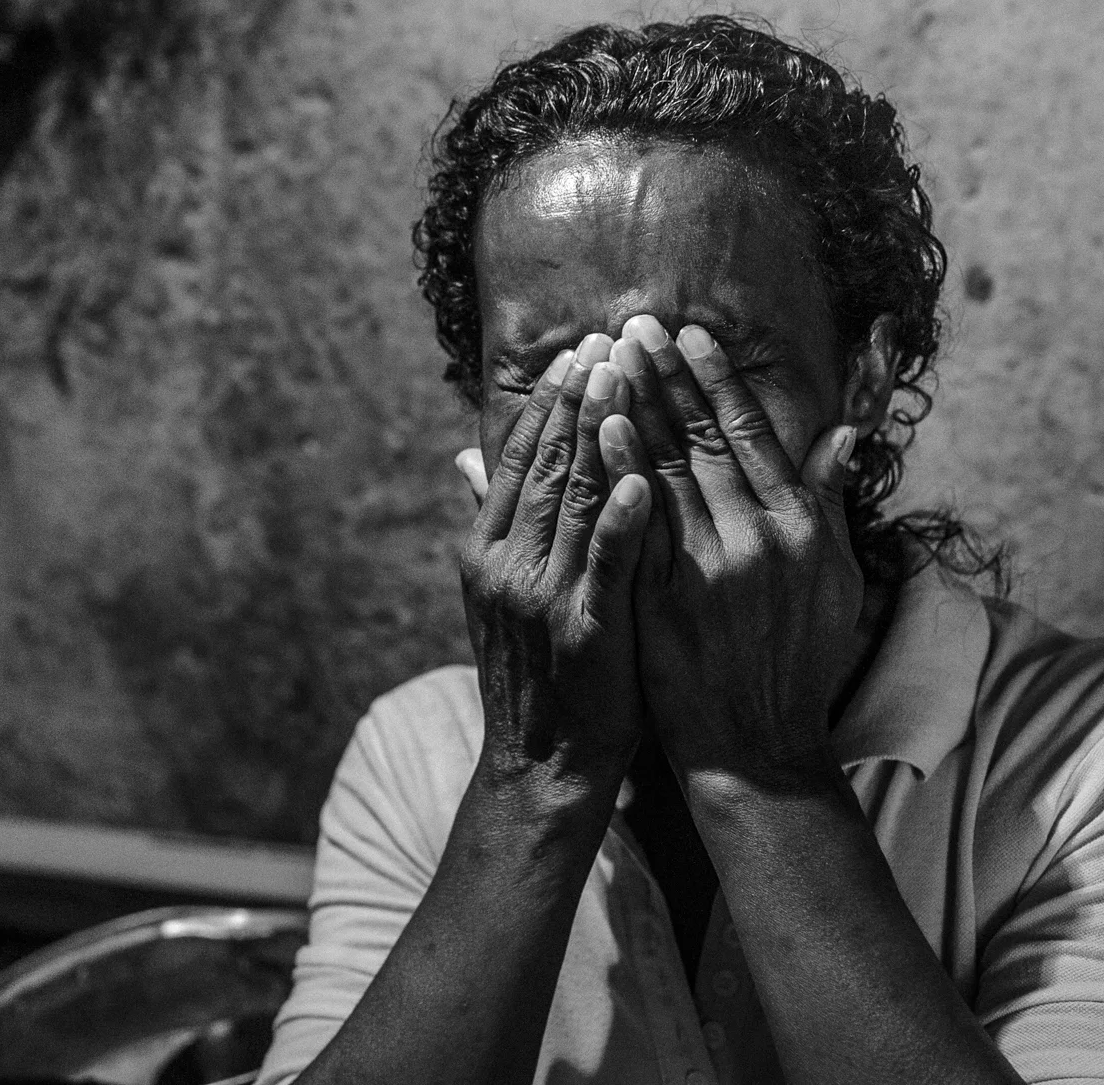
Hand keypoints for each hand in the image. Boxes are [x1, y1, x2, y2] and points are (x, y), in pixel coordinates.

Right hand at [458, 334, 653, 793]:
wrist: (544, 764)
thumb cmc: (538, 671)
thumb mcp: (500, 589)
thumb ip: (490, 519)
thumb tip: (462, 455)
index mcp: (485, 549)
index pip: (518, 457)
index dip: (549, 401)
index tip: (577, 350)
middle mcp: (505, 565)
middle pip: (545, 464)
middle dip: (577, 397)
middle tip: (609, 339)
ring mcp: (543, 597)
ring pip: (573, 499)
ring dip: (599, 434)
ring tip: (624, 378)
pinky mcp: (585, 631)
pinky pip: (604, 565)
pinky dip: (620, 519)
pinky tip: (641, 478)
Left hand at [601, 316, 862, 792]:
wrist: (758, 749)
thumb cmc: (799, 660)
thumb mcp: (835, 579)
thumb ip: (827, 501)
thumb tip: (844, 432)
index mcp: (799, 525)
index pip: (750, 432)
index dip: (715, 378)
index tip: (690, 334)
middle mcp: (758, 538)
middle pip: (701, 438)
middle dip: (664, 376)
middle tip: (633, 326)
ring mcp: (709, 570)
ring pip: (665, 469)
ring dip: (635, 404)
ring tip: (608, 359)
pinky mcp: (665, 600)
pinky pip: (638, 522)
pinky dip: (619, 470)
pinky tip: (600, 428)